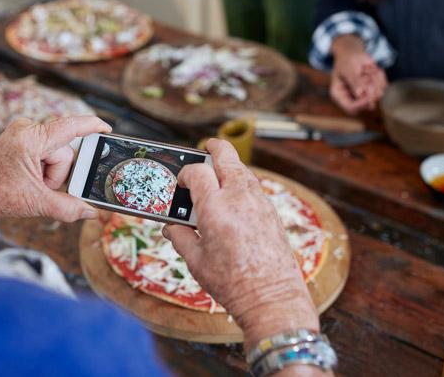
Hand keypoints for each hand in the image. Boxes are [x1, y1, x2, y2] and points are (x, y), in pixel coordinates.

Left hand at [0, 116, 111, 221]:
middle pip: (64, 151)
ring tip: (30, 185)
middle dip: (57, 174)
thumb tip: (90, 212)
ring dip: (49, 174)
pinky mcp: (20, 141)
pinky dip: (43, 170)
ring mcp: (23, 134)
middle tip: (41, 187)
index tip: (108, 129)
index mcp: (31, 138)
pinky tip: (29, 180)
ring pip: (56, 155)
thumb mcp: (34, 203)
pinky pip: (45, 154)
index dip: (92, 126)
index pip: (71, 127)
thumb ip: (67, 207)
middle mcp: (28, 130)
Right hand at [164, 140, 318, 352]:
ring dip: (230, 165)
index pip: (197, 171)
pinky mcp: (271, 211)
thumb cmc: (232, 283)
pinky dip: (243, 181)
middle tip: (207, 146)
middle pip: (226, 156)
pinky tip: (236, 193)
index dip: (186, 173)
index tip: (182, 182)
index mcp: (214, 208)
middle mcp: (238, 198)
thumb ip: (180, 238)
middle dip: (214, 148)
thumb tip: (171, 228)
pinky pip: (255, 186)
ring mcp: (258, 202)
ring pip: (243, 169)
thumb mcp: (196, 261)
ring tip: (219, 170)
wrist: (271, 297)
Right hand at [329, 35, 387, 113]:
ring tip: (370, 68)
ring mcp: (363, 95)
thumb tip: (360, 94)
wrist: (352, 53)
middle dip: (373, 90)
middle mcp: (351, 98)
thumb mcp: (348, 68)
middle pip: (366, 104)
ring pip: (377, 95)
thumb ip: (354, 81)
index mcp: (339, 95)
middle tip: (372, 73)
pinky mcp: (373, 90)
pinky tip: (375, 69)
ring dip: (377, 80)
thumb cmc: (346, 60)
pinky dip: (381, 77)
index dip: (362, 104)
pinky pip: (383, 87)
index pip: (351, 107)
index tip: (371, 95)